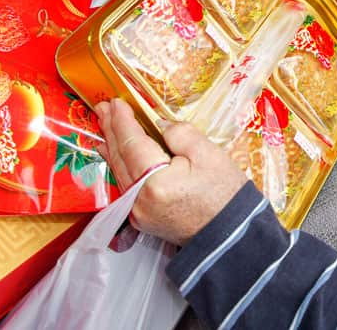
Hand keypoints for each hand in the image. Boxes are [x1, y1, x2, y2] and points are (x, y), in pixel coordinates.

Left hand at [95, 98, 247, 244]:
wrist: (233, 235)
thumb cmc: (225, 193)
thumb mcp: (208, 154)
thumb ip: (180, 134)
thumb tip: (159, 126)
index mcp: (155, 181)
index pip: (132, 143)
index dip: (122, 121)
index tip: (115, 101)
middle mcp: (139, 199)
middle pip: (120, 158)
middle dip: (111, 130)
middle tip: (103, 107)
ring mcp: (138, 213)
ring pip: (120, 172)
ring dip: (113, 147)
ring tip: (106, 125)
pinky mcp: (143, 220)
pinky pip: (126, 186)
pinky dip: (121, 166)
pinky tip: (116, 154)